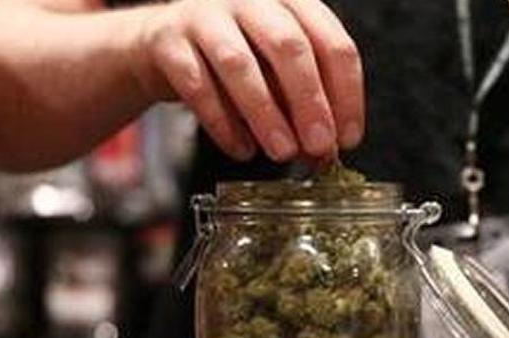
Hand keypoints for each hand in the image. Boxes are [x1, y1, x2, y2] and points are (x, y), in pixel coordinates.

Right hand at [135, 0, 363, 161]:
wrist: (161, 45)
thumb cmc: (231, 61)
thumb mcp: (276, 77)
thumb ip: (303, 107)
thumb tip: (326, 151)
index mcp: (290, 2)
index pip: (332, 43)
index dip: (346, 93)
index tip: (347, 137)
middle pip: (289, 46)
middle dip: (309, 102)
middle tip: (318, 145)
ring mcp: (205, 15)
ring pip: (240, 64)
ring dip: (266, 115)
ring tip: (282, 152)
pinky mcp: (168, 40)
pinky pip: (197, 84)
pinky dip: (222, 123)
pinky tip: (241, 149)